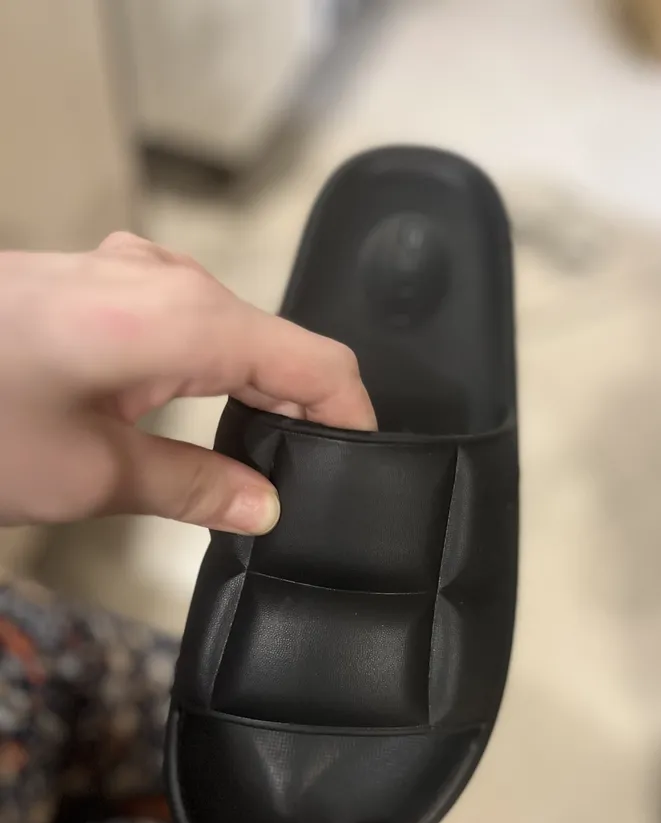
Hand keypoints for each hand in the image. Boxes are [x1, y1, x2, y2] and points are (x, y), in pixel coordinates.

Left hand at [0, 232, 375, 533]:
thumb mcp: (90, 473)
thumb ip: (194, 486)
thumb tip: (265, 505)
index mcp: (187, 321)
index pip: (316, 360)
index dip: (353, 415)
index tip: (365, 468)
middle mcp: (169, 281)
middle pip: (278, 343)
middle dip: (304, 410)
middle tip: (306, 484)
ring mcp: (130, 273)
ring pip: (232, 331)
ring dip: (253, 391)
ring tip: (255, 462)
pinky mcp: (99, 284)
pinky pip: (185, 321)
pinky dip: (208, 369)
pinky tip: (193, 416)